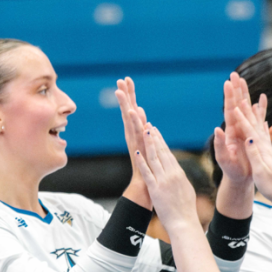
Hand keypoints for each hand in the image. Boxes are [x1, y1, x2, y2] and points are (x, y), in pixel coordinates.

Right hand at [115, 78, 151, 208]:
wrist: (144, 192)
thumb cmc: (148, 174)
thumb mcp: (150, 152)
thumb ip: (148, 139)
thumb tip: (149, 126)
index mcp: (137, 135)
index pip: (133, 112)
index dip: (130, 96)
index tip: (127, 81)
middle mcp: (133, 137)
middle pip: (128, 112)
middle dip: (126, 96)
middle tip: (121, 79)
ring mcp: (134, 143)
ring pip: (129, 120)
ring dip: (125, 105)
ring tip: (120, 91)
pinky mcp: (137, 150)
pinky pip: (136, 134)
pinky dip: (134, 123)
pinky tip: (133, 111)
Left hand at [125, 110, 197, 232]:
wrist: (184, 223)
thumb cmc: (185, 210)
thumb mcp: (186, 190)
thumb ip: (180, 179)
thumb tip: (177, 173)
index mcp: (179, 174)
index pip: (168, 154)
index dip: (161, 142)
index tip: (156, 132)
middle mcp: (172, 174)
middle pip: (162, 152)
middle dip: (154, 138)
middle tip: (148, 125)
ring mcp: (163, 181)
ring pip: (154, 158)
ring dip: (149, 144)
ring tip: (144, 132)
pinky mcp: (155, 189)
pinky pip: (147, 172)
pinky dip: (142, 161)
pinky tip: (138, 151)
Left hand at [212, 73, 265, 187]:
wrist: (240, 179)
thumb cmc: (231, 171)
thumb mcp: (224, 159)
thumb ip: (220, 145)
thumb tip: (216, 129)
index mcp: (231, 131)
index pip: (230, 110)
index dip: (229, 97)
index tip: (228, 82)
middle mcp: (237, 128)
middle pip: (236, 105)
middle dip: (236, 90)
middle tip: (235, 74)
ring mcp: (245, 130)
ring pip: (246, 109)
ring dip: (245, 95)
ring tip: (244, 81)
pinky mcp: (253, 135)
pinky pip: (257, 119)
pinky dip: (259, 109)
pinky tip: (261, 99)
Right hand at [231, 99, 271, 206]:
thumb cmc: (271, 185)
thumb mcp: (261, 171)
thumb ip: (255, 154)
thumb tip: (249, 138)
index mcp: (261, 149)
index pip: (249, 130)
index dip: (242, 118)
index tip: (235, 105)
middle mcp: (265, 146)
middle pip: (255, 124)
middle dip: (248, 110)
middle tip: (242, 98)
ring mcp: (267, 148)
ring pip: (259, 127)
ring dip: (254, 114)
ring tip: (252, 102)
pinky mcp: (269, 152)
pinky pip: (264, 135)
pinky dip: (262, 126)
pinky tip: (264, 121)